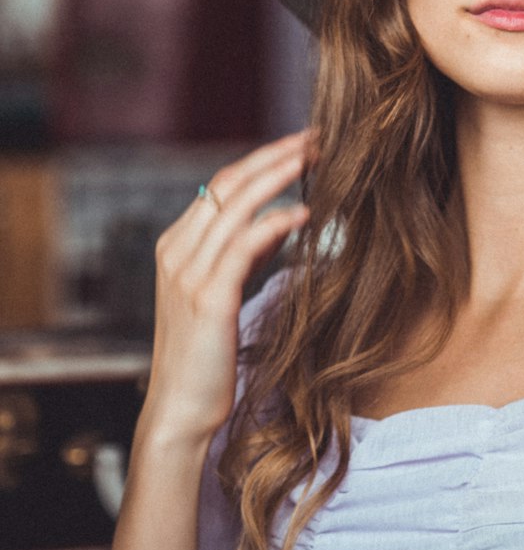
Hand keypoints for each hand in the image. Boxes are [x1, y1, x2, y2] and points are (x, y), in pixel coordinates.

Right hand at [138, 130, 312, 446]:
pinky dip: (274, 224)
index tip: (304, 144)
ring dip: (280, 177)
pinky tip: (305, 214)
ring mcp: (187, 273)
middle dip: (276, 155)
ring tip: (317, 160)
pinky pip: (242, 247)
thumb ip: (245, 254)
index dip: (264, 159)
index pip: (222, 183)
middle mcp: (177, 251)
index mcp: (177, 245)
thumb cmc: (208, 355)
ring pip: (235, 206)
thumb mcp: (224, 292)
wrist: (180, 411)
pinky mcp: (207, 299)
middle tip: (319, 138)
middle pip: (228, 183)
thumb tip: (283, 219)